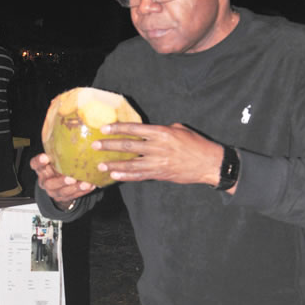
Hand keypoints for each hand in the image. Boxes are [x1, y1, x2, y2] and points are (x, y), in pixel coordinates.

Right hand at [30, 153, 96, 208]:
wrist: (58, 185)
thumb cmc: (58, 164)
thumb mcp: (56, 157)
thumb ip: (59, 148)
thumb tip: (71, 124)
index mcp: (41, 169)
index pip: (35, 165)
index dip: (39, 162)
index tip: (45, 157)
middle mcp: (45, 181)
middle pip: (49, 183)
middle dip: (60, 181)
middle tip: (71, 177)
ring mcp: (54, 191)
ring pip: (62, 192)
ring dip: (74, 188)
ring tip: (86, 183)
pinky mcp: (63, 198)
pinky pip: (73, 196)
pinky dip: (82, 192)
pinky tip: (91, 186)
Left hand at [92, 122, 223, 185]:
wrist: (209, 163)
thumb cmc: (196, 144)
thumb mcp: (179, 129)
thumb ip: (162, 130)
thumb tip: (149, 132)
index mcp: (162, 132)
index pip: (135, 129)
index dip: (118, 128)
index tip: (104, 128)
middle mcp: (158, 147)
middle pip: (129, 146)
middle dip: (110, 146)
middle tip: (95, 145)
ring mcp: (159, 163)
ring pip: (131, 164)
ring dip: (114, 164)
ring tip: (100, 165)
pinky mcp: (160, 174)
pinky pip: (140, 176)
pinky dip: (126, 176)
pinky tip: (115, 175)